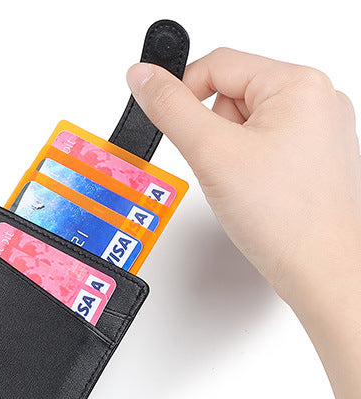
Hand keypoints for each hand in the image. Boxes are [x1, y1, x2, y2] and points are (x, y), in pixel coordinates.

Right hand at [126, 48, 360, 307]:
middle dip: (213, 133)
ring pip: (246, 125)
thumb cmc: (285, 217)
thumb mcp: (211, 153)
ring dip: (229, 154)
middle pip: (232, 95)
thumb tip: (143, 77)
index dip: (182, 93)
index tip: (167, 122)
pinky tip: (255, 194)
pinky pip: (264, 149)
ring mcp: (318, 131)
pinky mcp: (314, 159)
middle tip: (221, 169)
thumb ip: (170, 109)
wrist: (320, 269)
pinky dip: (248, 169)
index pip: (218, 65)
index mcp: (299, 84)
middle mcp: (316, 100)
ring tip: (242, 187)